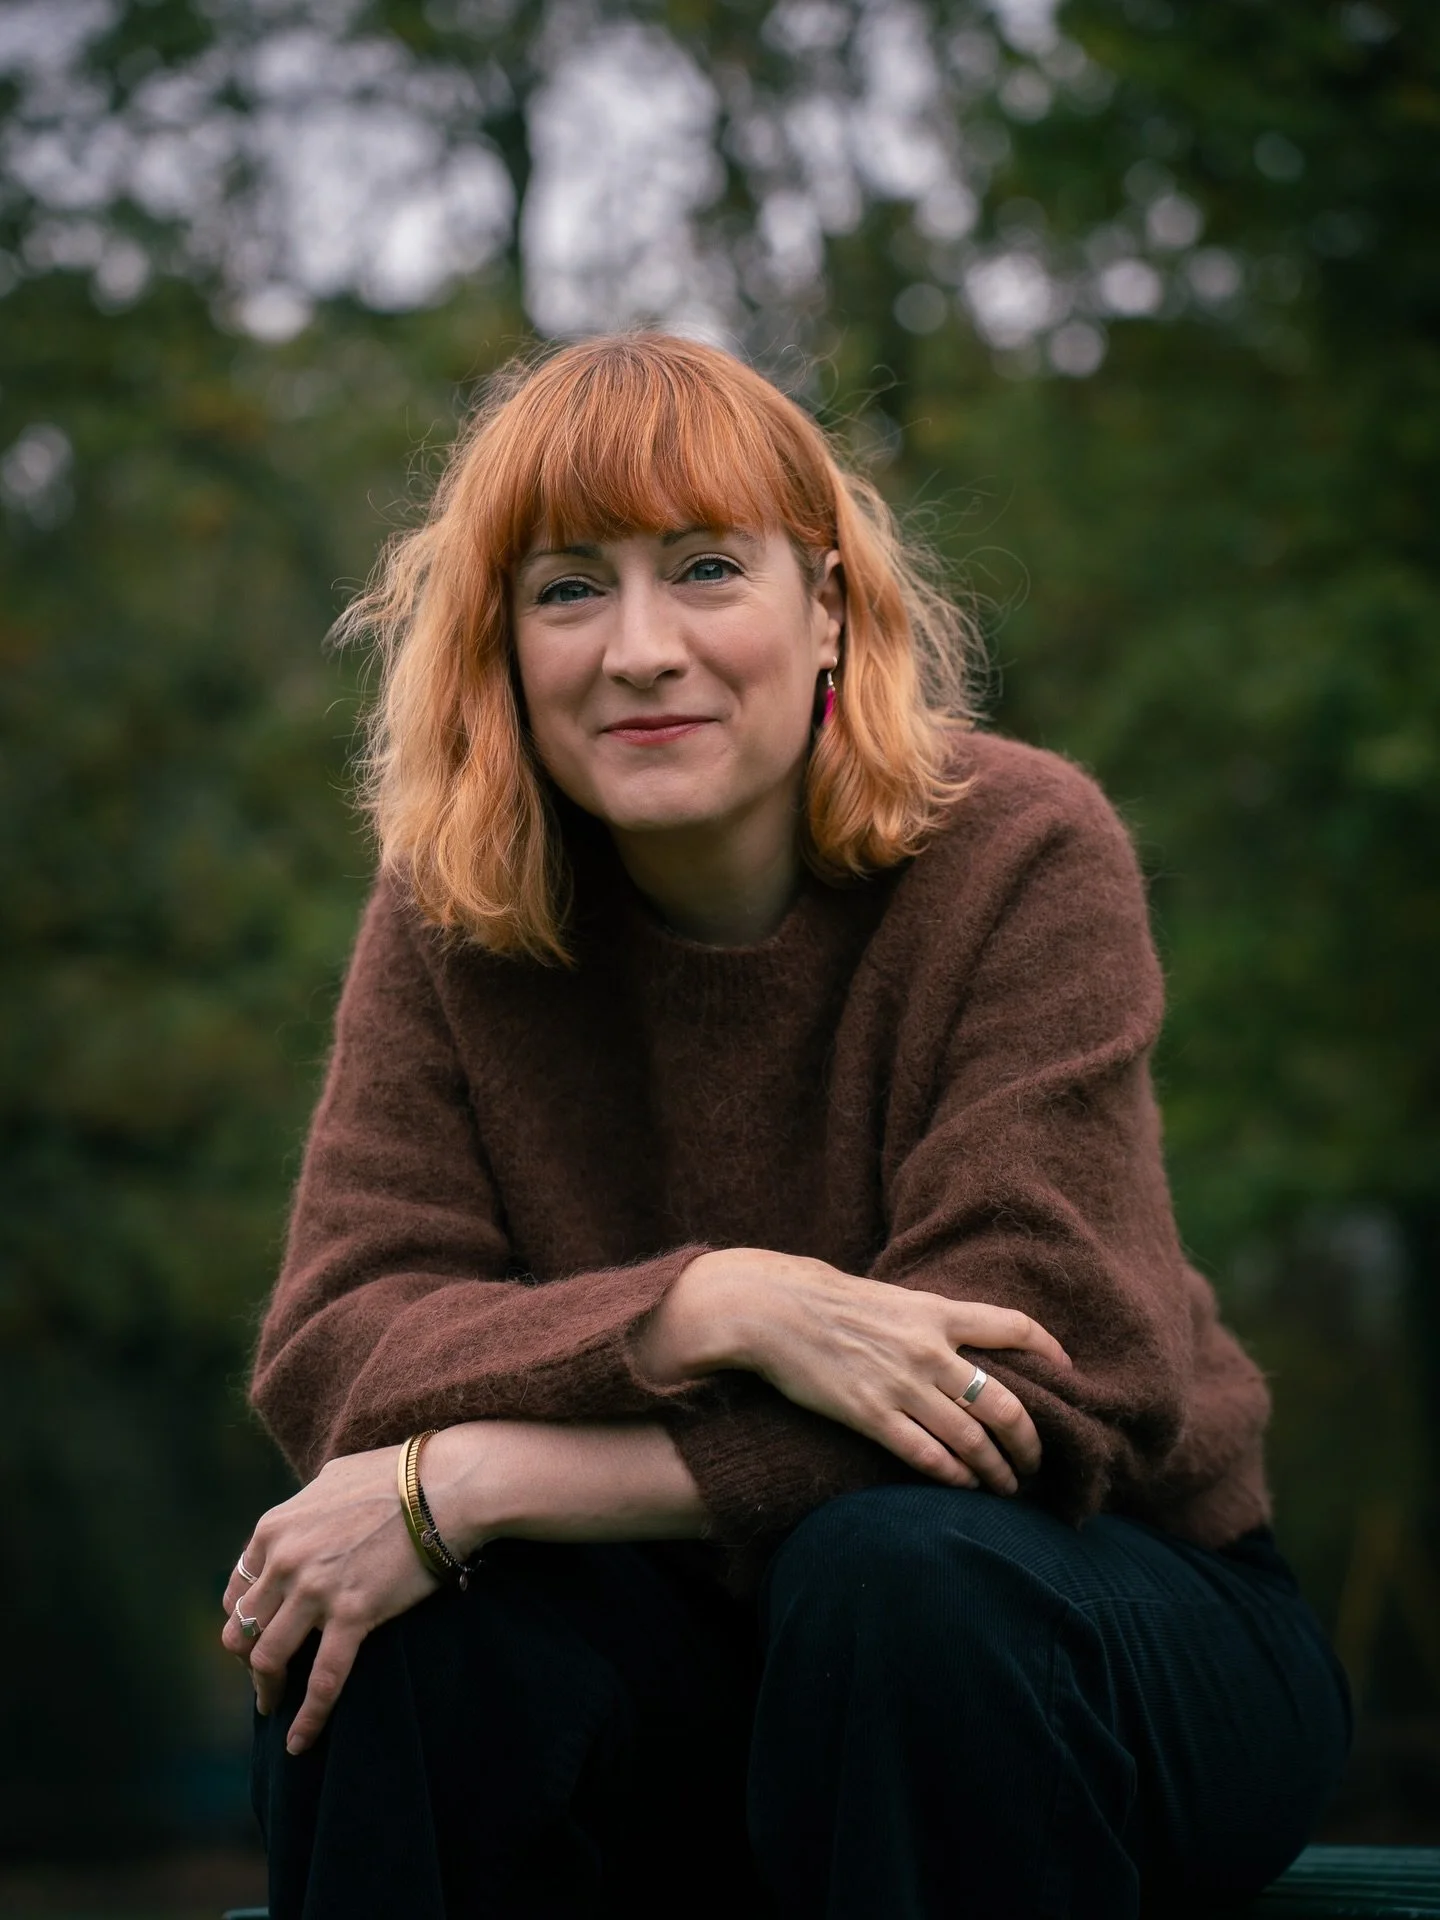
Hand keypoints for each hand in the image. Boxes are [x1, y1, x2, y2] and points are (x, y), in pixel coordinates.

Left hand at [220, 1444, 440, 1754]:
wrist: (445, 1486)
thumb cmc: (398, 1476)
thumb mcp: (332, 1479)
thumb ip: (304, 1509)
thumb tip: (299, 1523)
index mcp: (274, 1529)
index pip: (237, 1591)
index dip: (244, 1620)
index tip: (259, 1636)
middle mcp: (284, 1560)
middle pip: (243, 1628)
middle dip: (249, 1657)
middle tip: (267, 1674)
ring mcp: (316, 1589)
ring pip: (268, 1658)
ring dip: (268, 1688)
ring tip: (275, 1705)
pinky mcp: (353, 1615)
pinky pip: (323, 1680)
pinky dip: (308, 1718)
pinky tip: (300, 1742)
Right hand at [703, 1250, 1071, 1494]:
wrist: (774, 1309)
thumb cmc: (831, 1301)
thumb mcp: (893, 1298)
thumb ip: (931, 1321)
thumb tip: (965, 1343)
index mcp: (936, 1312)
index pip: (1013, 1328)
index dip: (1049, 1351)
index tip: (1068, 1374)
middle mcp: (929, 1349)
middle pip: (1005, 1403)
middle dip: (1030, 1442)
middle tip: (1036, 1462)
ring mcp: (902, 1385)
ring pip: (972, 1440)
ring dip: (997, 1471)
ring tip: (1007, 1487)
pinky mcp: (871, 1415)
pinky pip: (927, 1457)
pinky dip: (955, 1476)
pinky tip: (965, 1485)